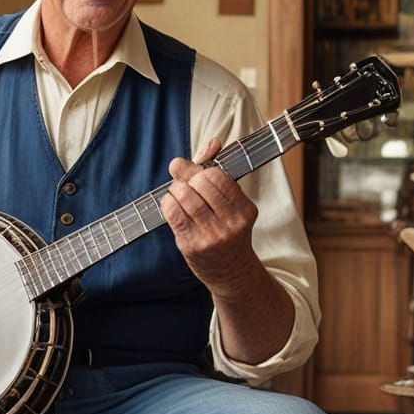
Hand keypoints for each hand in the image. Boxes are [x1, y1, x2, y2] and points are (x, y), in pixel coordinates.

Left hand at [160, 136, 259, 298]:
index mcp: (245, 210)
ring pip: (185, 196)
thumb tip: (213, 141)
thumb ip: (219, 172)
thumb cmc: (229, 232)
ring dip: (175, 189)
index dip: (201, 170)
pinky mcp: (191, 245)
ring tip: (178, 193)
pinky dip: (167, 202)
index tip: (197, 174)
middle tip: (185, 183)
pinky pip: (172, 213)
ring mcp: (211, 236)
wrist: (231, 273)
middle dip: (188, 178)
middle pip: (200, 183)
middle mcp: (231, 224)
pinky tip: (172, 204)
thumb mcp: (233, 204)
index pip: (218, 176)